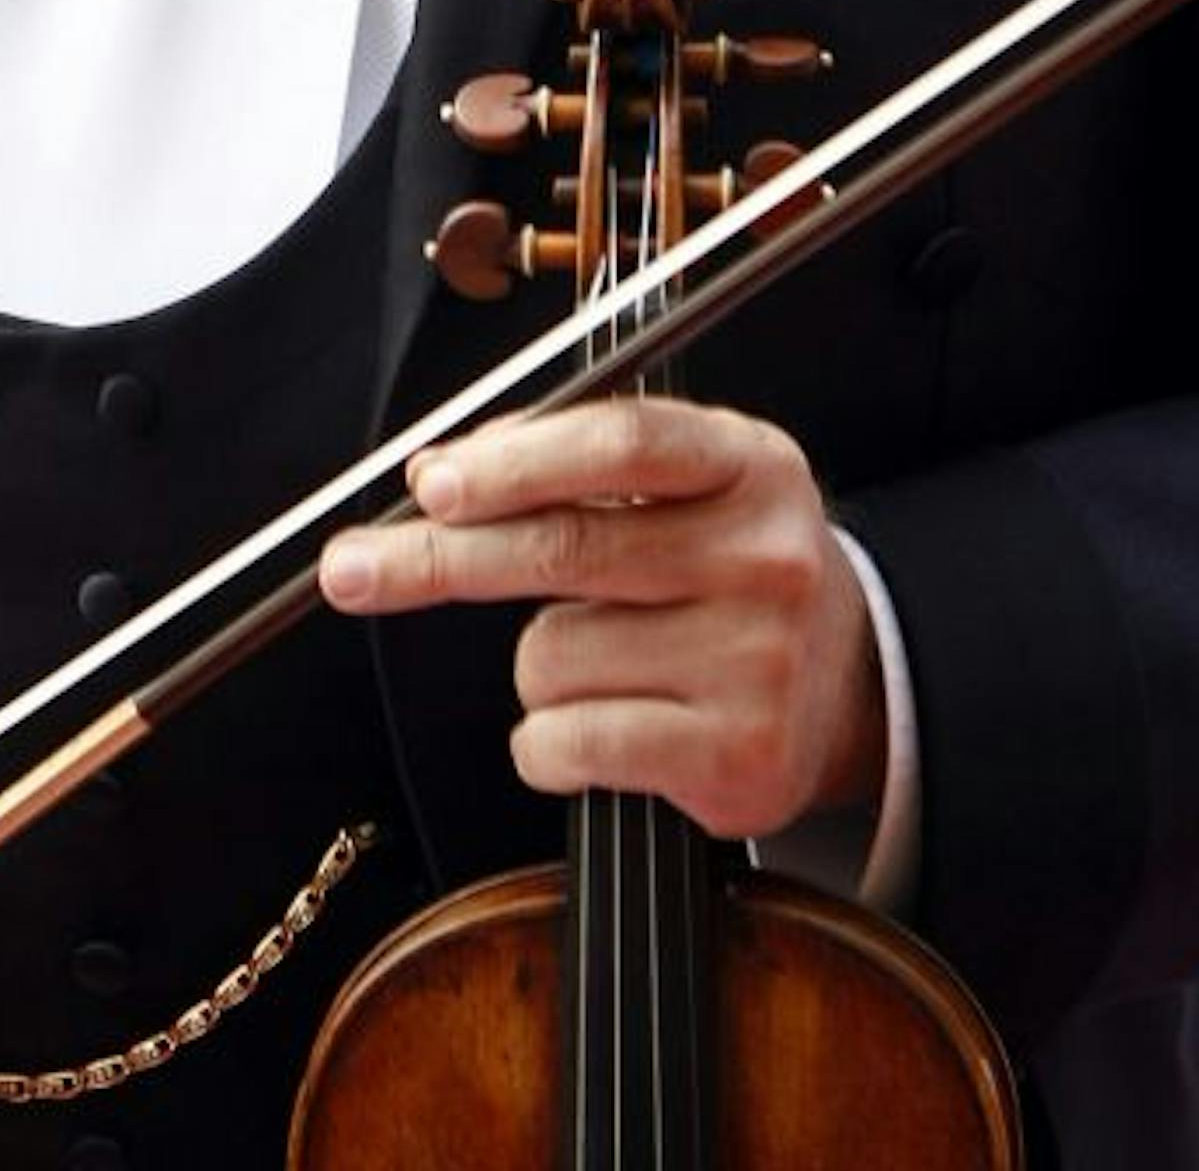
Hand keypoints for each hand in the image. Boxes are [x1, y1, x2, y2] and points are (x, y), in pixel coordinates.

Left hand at [319, 397, 884, 838]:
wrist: (846, 687)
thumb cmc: (726, 568)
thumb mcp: (684, 485)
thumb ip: (572, 463)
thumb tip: (440, 475)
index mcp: (749, 461)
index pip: (622, 441)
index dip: (516, 460)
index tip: (430, 483)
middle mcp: (765, 554)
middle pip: (565, 549)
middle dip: (438, 560)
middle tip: (351, 568)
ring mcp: (758, 660)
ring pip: (550, 656)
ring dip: (538, 668)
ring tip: (603, 664)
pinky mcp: (738, 757)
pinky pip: (568, 743)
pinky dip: (547, 744)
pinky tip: (597, 731)